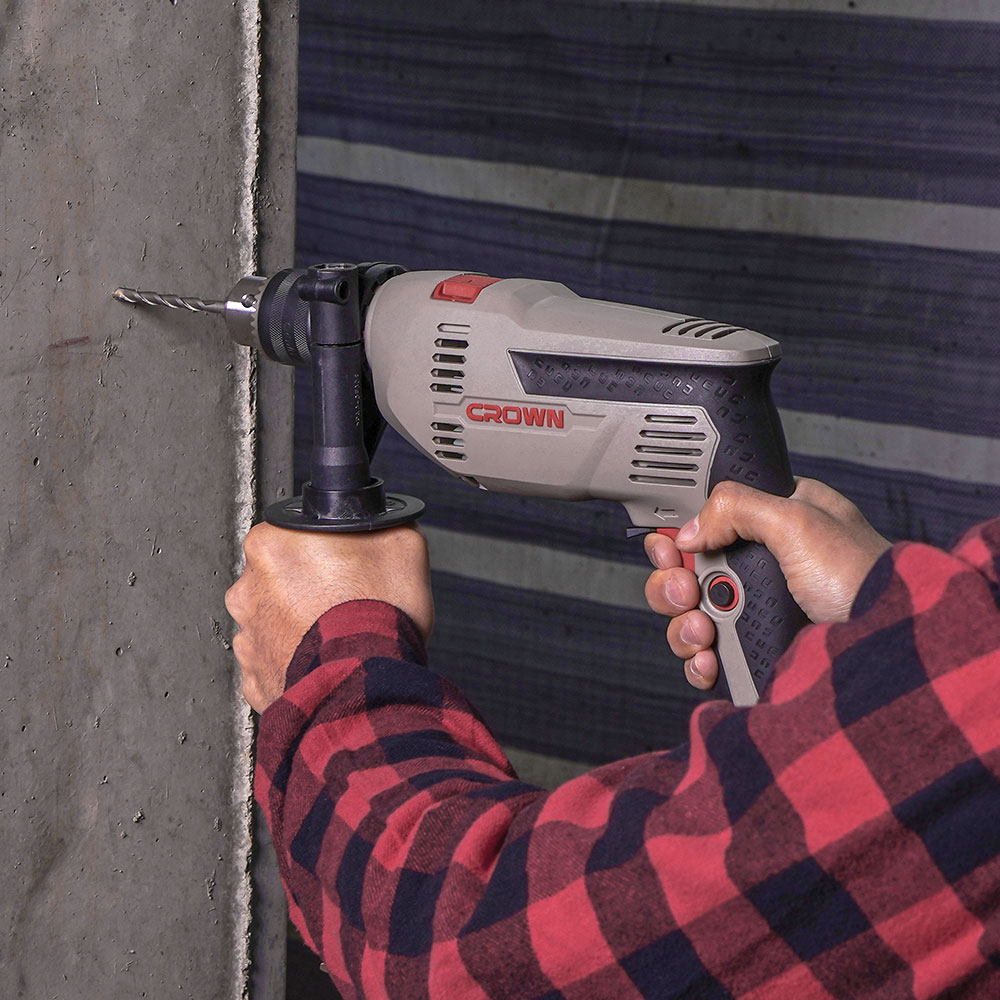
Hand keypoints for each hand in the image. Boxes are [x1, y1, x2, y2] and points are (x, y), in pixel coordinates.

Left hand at [225, 523, 432, 711]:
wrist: (367, 687)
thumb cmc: (377, 618)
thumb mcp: (402, 545)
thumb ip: (378, 524)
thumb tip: (377, 523)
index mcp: (272, 546)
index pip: (290, 533)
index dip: (322, 546)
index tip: (344, 561)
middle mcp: (248, 589)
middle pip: (278, 577)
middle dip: (306, 585)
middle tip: (345, 598)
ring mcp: (248, 636)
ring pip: (275, 620)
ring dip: (300, 624)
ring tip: (338, 633)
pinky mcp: (255, 677)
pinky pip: (276, 660)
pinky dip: (296, 660)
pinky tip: (326, 659)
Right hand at [643, 479, 890, 690]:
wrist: (887, 649)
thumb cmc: (866, 580)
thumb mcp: (799, 520)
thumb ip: (737, 507)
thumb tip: (690, 531)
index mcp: (776, 523)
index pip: (706, 523)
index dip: (678, 536)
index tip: (670, 549)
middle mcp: (763, 568)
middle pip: (687, 573)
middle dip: (676, 585)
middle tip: (689, 592)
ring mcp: (758, 613)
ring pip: (689, 617)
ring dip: (684, 626)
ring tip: (705, 633)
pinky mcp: (756, 653)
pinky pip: (705, 657)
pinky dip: (697, 661)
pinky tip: (709, 660)